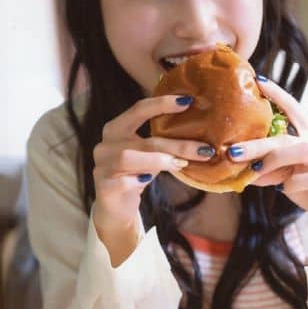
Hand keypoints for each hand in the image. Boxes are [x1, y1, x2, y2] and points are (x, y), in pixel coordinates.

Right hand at [92, 95, 215, 230]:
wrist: (115, 207)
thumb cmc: (136, 173)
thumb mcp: (148, 154)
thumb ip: (163, 141)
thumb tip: (201, 134)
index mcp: (116, 129)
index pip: (139, 109)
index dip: (162, 103)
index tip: (188, 101)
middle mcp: (105, 144)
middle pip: (142, 139)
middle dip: (176, 143)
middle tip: (204, 149)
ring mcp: (102, 166)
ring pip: (128, 158)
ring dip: (159, 160)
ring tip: (181, 164)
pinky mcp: (103, 187)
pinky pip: (121, 181)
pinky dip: (137, 179)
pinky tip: (148, 179)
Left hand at [227, 77, 307, 236]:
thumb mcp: (286, 174)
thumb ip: (266, 166)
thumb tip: (235, 162)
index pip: (294, 108)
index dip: (277, 94)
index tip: (258, 80)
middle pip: (287, 136)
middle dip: (257, 144)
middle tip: (231, 151)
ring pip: (302, 149)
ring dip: (274, 160)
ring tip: (255, 170)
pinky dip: (293, 183)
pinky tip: (283, 189)